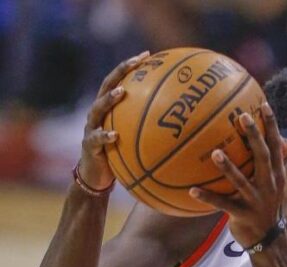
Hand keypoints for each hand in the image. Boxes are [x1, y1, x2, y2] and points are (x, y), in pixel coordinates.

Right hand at [79, 51, 148, 190]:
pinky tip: (114, 135)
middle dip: (120, 72)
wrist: (96, 176)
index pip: (119, 81)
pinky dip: (104, 136)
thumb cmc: (120, 157)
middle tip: (135, 63)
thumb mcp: (136, 141)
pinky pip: (95, 139)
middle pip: (106, 86)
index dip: (130, 66)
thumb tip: (182, 127)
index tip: (148, 55)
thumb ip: (150, 130)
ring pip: (97, 108)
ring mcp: (91, 127)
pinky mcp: (88, 146)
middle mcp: (98, 113)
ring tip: (122, 93)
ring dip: (109, 99)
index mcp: (110, 109)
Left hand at [189, 102, 286, 247]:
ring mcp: (256, 200)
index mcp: (277, 175)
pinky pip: (222, 204)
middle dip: (254, 136)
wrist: (268, 238)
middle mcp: (269, 185)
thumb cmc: (268, 206)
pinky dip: (208, 197)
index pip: (276, 146)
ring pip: (242, 181)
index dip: (272, 126)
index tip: (264, 105)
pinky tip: (191, 190)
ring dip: (228, 167)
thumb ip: (281, 162)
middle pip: (263, 157)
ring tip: (215, 153)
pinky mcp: (242, 214)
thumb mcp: (278, 184)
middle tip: (242, 117)